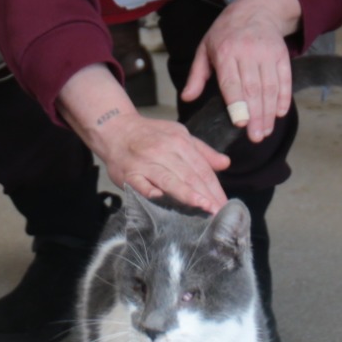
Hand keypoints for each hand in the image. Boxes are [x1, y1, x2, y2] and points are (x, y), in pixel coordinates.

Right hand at [98, 114, 230, 210]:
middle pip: (189, 175)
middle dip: (206, 194)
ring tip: (203, 207)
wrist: (115, 129)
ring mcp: (145, 163)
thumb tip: (225, 163)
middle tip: (219, 211)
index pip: (201, 168)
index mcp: (179, 141)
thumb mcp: (178, 134)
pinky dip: (150, 191)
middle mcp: (164, 151)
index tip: (225, 204)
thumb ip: (202, 151)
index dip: (215, 187)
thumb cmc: (150, 135)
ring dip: (187, 194)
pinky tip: (161, 199)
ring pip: (169, 180)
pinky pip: (141, 184)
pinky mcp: (129, 173)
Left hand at [182, 0, 300, 143]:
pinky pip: (285, 79)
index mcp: (225, 52)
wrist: (257, 9)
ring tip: (265, 132)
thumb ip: (197, 76)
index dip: (237, 104)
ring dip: (269, 112)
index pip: (231, 82)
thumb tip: (186, 98)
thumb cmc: (226, 33)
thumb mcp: (205, 48)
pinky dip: (284, 98)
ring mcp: (267, 53)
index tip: (240, 124)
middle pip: (253, 89)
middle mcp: (248, 52)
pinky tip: (280, 114)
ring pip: (270, 87)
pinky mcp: (282, 55)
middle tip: (255, 137)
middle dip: (255, 115)